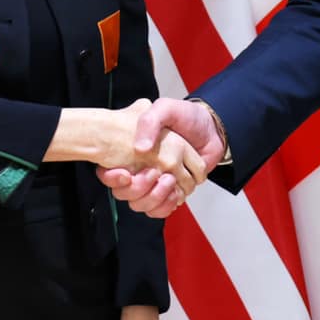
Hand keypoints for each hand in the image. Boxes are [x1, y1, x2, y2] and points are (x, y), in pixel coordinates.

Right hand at [95, 98, 224, 217]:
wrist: (211, 128)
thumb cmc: (185, 117)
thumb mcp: (164, 109)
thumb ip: (150, 121)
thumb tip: (139, 148)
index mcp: (133, 150)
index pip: (108, 172)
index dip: (113, 178)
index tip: (125, 173)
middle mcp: (141, 167)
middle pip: (125, 194)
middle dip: (139, 187)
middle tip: (154, 172)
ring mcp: (155, 181)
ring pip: (142, 204)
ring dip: (156, 196)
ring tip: (169, 180)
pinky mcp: (170, 192)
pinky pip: (158, 210)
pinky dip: (166, 205)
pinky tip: (175, 192)